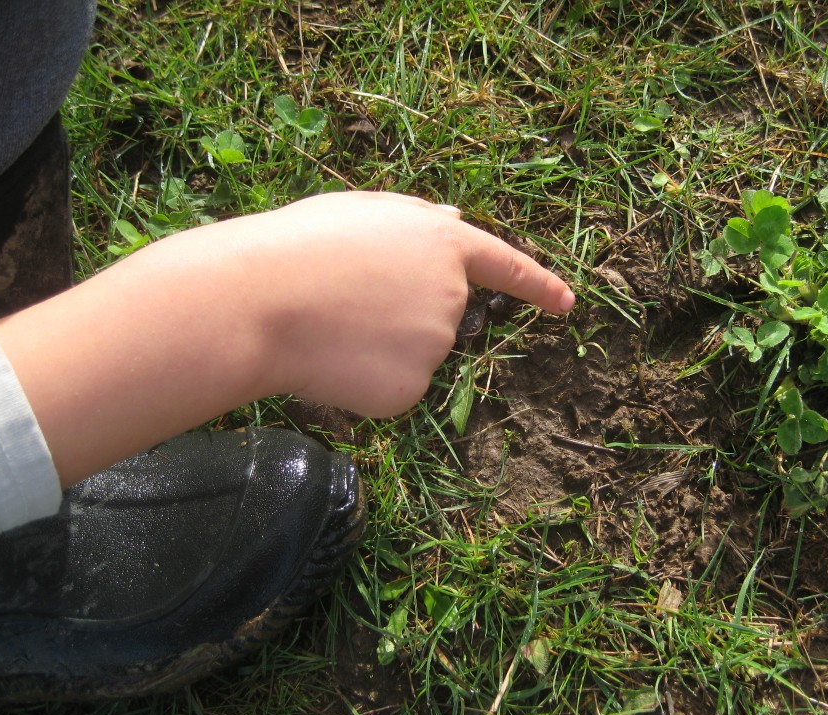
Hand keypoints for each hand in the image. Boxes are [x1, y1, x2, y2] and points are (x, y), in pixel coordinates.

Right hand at [229, 192, 574, 415]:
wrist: (262, 301)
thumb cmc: (301, 246)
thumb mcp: (359, 211)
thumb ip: (416, 219)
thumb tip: (457, 220)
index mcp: (444, 245)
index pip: (507, 268)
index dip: (538, 286)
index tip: (566, 304)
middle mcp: (453, 298)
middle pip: (442, 318)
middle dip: (402, 314)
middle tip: (344, 302)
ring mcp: (436, 348)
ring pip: (413, 355)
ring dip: (379, 347)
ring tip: (330, 325)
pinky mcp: (411, 390)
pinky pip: (393, 388)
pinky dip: (367, 381)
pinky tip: (334, 360)